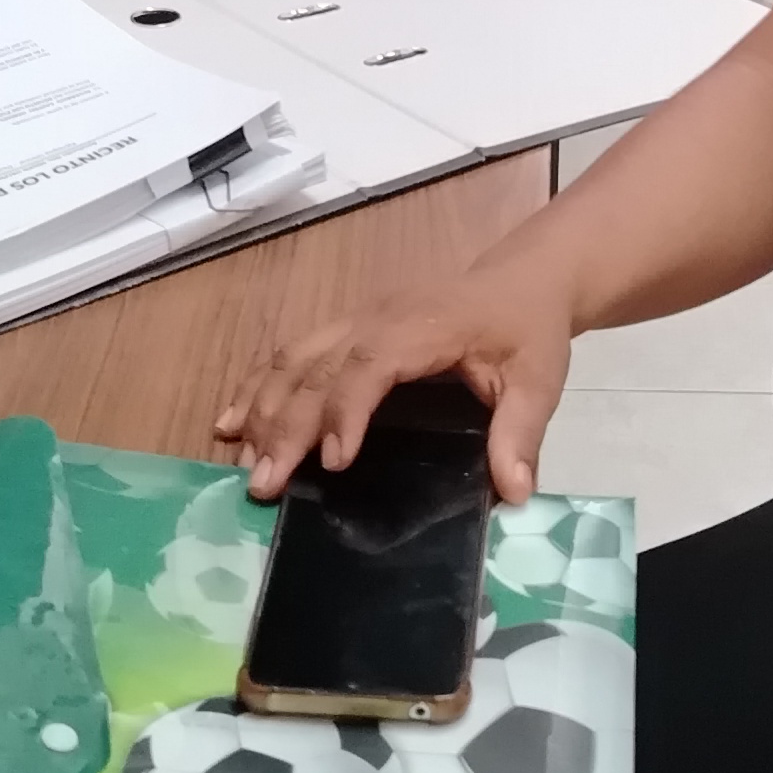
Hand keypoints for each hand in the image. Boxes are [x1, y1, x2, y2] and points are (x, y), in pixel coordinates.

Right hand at [212, 268, 576, 505]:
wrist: (521, 279)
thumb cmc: (528, 330)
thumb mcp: (540, 381)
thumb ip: (521, 434)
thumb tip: (514, 493)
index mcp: (424, 326)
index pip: (371, 363)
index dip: (346, 409)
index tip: (333, 463)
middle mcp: (378, 317)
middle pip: (319, 366)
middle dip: (286, 425)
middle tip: (263, 483)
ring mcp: (357, 318)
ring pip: (295, 357)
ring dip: (263, 407)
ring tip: (241, 459)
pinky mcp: (346, 326)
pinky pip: (293, 352)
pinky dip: (258, 386)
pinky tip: (232, 421)